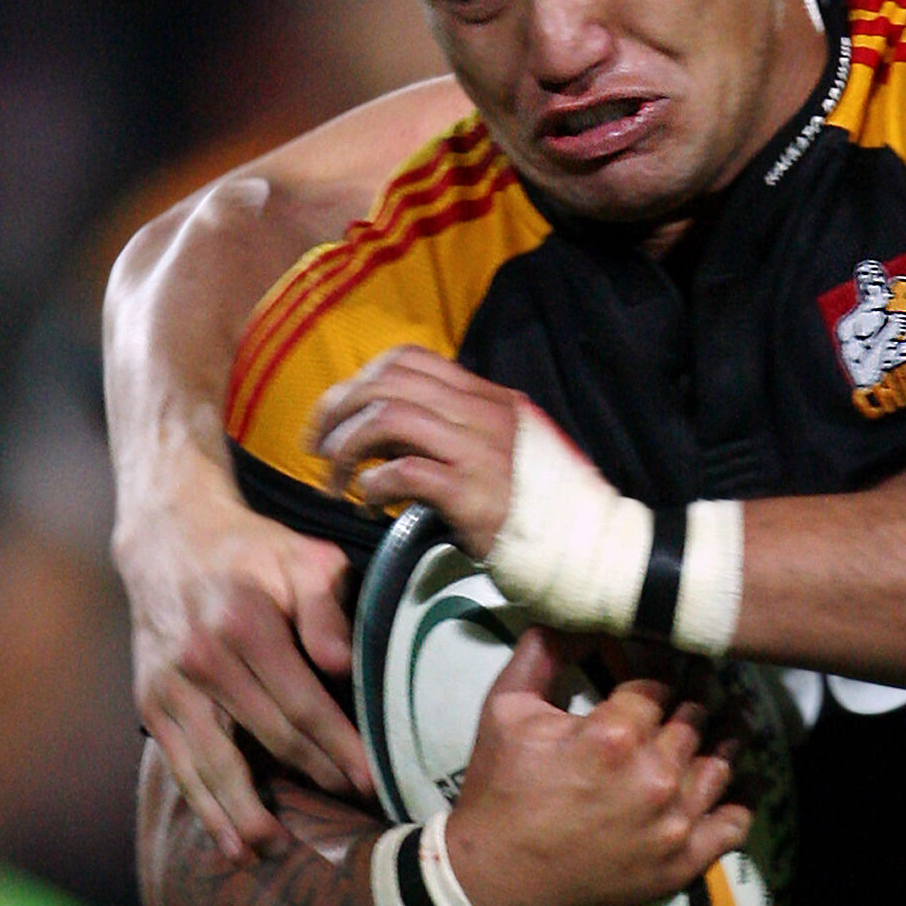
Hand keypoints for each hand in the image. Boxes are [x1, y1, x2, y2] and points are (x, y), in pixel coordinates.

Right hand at [114, 451, 368, 859]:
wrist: (168, 537)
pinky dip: (204, 805)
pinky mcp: (150, 702)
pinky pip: (181, 764)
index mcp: (244, 624)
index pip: (302, 704)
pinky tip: (228, 841)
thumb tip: (342, 664)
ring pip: (213, 764)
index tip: (369, 780)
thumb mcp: (302, 557)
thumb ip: (327, 608)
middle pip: (266, 739)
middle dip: (311, 780)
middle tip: (349, 817)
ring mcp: (170, 685)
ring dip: (244, 813)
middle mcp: (202, 660)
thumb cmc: (252, 551)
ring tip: (273, 853)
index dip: (338, 748)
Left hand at [312, 348, 520, 559]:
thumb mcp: (503, 448)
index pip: (411, 359)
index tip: (339, 412)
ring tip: (336, 480)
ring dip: (347, 448)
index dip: (361, 379)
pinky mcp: (472, 494)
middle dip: (338, 410)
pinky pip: (405, 472)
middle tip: (318, 445)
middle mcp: (482, 414)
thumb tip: (390, 428)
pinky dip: (373, 484)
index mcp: (489, 398)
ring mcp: (479, 451)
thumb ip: (458, 430)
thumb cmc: (540, 504)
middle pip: (389, 383)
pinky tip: (366, 505)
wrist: (588, 546)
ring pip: (389, 419)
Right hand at [443, 631, 751, 905]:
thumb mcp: (505, 710)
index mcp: (615, 734)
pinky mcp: (683, 863)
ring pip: (724, 761)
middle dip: (701, 692)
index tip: (674, 655)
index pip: (663, 681)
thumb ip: (543, 652)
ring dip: (730, 734)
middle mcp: (655, 776)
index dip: (668, 663)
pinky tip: (743, 779)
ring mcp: (674, 822)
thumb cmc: (498, 793)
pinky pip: (734, 822)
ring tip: (732, 716)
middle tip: (706, 679)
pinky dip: (743, 797)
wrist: (494, 884)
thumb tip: (573, 611)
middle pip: (698, 716)